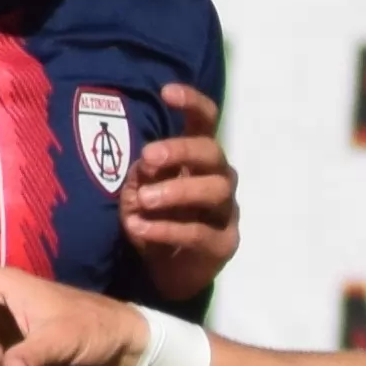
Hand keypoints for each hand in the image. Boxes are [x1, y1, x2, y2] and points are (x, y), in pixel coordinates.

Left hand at [121, 82, 234, 305]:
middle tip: (148, 158)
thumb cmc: (156, 220)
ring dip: (177, 191)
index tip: (167, 92)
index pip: (206, 121)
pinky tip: (140, 228)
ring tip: (145, 200)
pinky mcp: (224, 244)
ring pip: (214, 190)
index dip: (192, 103)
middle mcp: (220, 178)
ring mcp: (226, 212)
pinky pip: (200, 233)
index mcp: (200, 159)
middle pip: (213, 152)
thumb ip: (143, 175)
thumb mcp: (140, 192)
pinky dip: (167, 229)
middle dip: (182, 149)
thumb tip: (146, 166)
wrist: (169, 273)